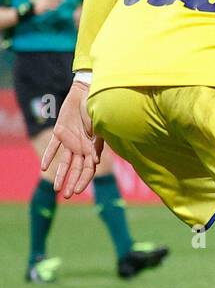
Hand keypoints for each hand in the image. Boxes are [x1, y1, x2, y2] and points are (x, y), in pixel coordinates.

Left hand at [40, 80, 103, 198]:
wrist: (87, 92)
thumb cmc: (96, 107)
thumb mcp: (98, 125)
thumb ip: (95, 143)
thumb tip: (93, 161)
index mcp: (94, 146)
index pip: (89, 167)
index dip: (84, 180)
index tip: (77, 190)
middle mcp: (83, 146)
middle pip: (78, 168)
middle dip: (73, 182)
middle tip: (67, 196)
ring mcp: (72, 140)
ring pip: (66, 161)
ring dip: (61, 174)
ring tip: (56, 188)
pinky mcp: (61, 132)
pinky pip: (53, 147)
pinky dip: (48, 157)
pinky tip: (43, 168)